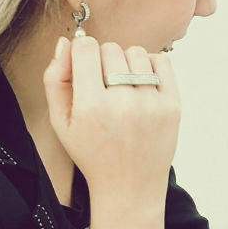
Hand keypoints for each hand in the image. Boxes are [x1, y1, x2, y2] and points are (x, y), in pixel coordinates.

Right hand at [43, 35, 180, 197]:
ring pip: (135, 52)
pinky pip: (161, 62)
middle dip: (102, 61)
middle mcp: (123, 104)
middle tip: (102, 85)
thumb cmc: (92, 153)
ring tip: (122, 86)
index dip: (81, 52)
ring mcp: (151, 104)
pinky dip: (149, 66)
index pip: (86, 49)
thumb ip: (55, 80)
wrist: (129, 186)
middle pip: (110, 48)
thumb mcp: (60, 122)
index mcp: (91, 108)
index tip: (83, 66)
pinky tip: (140, 84)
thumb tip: (66, 42)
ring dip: (126, 63)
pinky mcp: (172, 105)